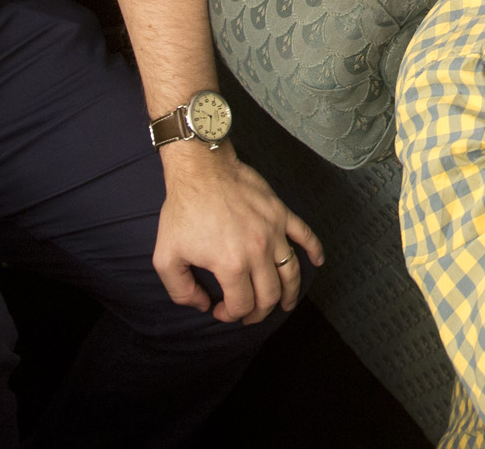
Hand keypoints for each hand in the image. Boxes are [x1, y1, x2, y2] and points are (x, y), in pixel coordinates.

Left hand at [154, 142, 324, 324]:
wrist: (200, 169)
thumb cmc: (183, 210)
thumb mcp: (166, 256)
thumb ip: (181, 290)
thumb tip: (203, 304)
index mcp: (231, 265)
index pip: (241, 304)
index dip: (230, 315)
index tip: (219, 310)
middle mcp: (258, 251)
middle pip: (269, 294)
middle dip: (259, 312)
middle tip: (248, 315)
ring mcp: (273, 231)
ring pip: (291, 272)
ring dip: (290, 294)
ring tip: (285, 304)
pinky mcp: (280, 213)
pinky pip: (305, 235)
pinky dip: (315, 250)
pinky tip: (318, 262)